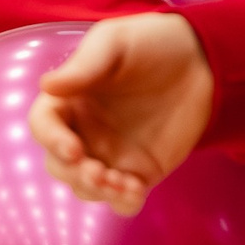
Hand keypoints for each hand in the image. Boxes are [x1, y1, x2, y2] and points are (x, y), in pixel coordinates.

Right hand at [28, 13, 213, 210]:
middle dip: (74, 174)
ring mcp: (111, 154)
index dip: (51, 140)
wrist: (201, 59)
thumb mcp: (113, 42)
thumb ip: (83, 66)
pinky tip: (136, 191)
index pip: (43, 126)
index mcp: (68, 101)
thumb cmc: (149, 43)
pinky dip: (123, 203)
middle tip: (98, 172)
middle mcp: (83, 131)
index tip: (73, 148)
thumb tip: (47, 86)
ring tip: (122, 184)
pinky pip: (123, 199)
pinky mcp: (140, 171)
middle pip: (59, 166)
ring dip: (96, 191)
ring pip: (86, 187)